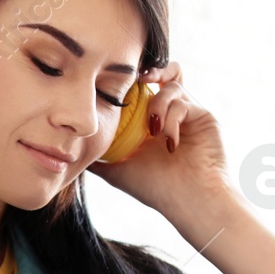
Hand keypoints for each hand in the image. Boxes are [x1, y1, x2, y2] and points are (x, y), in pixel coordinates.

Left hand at [87, 60, 236, 217]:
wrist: (188, 201)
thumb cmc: (155, 188)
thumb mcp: (117, 169)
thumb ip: (99, 153)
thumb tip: (71, 146)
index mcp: (151, 120)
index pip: (142, 89)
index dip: (130, 81)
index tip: (113, 83)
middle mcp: (171, 112)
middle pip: (164, 73)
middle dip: (149, 72)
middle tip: (136, 79)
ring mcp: (188, 113)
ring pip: (172, 85)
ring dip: (158, 104)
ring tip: (152, 130)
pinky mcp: (203, 116)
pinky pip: (183, 102)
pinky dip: (172, 119)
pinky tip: (168, 143)